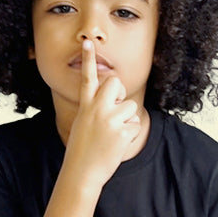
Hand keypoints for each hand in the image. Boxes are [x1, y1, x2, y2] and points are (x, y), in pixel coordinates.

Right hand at [63, 39, 140, 188]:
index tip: (88, 43)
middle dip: (120, 94)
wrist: (82, 173)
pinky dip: (130, 134)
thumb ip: (95, 108)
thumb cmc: (82, 150)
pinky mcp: (122, 132)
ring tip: (112, 135)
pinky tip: (117, 144)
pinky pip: (136, 125)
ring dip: (127, 119)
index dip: (88, 59)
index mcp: (85, 106)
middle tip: (113, 111)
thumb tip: (113, 99)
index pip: (87, 78)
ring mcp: (110, 120)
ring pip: (130, 107)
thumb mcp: (82, 124)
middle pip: (116, 83)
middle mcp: (97, 109)